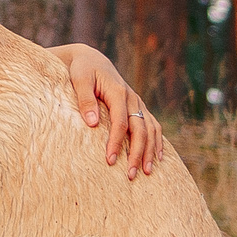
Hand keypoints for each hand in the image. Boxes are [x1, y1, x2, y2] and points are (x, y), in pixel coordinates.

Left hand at [51, 43, 160, 177]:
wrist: (93, 60)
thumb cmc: (82, 70)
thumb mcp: (79, 79)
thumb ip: (85, 99)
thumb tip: (92, 123)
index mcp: (118, 92)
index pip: (120, 122)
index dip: (116, 143)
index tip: (110, 161)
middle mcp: (132, 99)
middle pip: (140, 130)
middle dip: (137, 154)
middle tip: (131, 175)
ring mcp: (138, 103)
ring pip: (150, 130)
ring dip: (150, 151)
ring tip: (147, 172)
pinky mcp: (139, 107)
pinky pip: (153, 126)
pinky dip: (157, 142)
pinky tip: (157, 158)